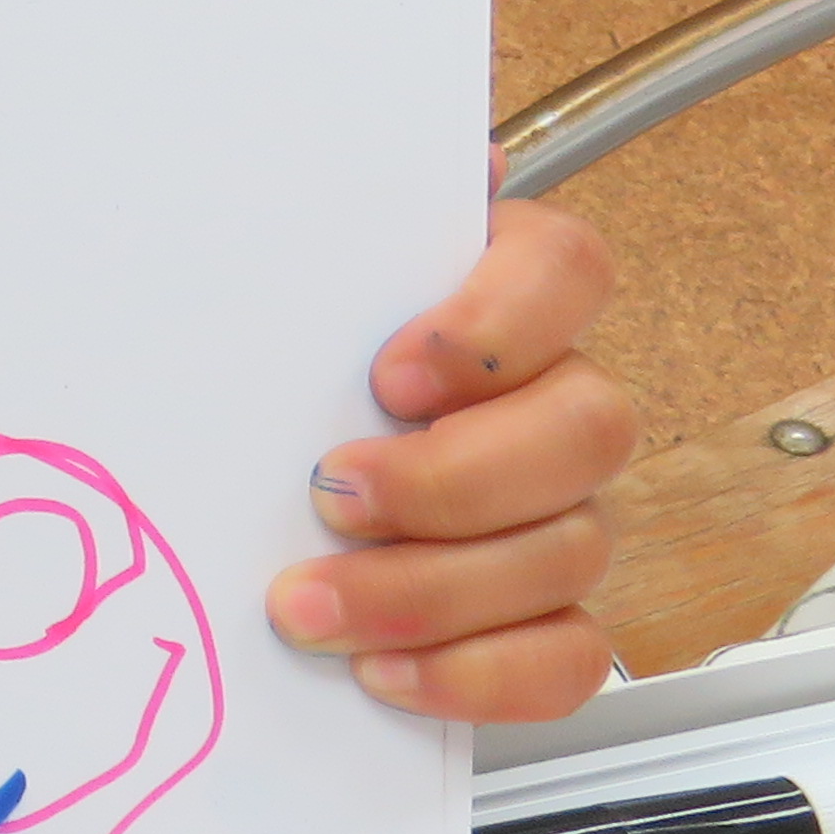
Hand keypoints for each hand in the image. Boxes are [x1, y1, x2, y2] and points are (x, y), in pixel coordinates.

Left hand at [273, 197, 632, 721]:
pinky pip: (565, 658)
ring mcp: (561, 511)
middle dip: (453, 479)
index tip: (391, 371)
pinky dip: (477, 676)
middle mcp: (552, 398)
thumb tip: (403, 157)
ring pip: (570, 551)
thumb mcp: (275, 281)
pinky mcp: (542, 615)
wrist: (248, 466)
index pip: (567, 269)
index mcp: (500, 292)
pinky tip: (382, 672)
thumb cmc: (273, 357)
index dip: (497, 322)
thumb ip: (319, 219)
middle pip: (587, 428)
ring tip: (310, 604)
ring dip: (431, 591)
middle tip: (331, 494)